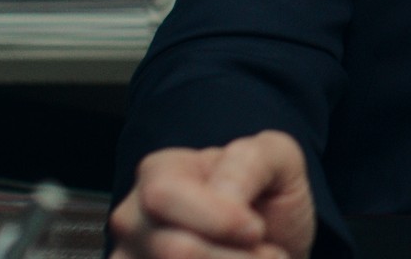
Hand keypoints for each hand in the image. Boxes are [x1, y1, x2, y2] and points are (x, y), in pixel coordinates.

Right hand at [109, 130, 315, 258]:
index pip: (163, 196)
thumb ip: (250, 160)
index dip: (218, 219)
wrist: (275, 248)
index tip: (257, 230)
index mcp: (159, 172)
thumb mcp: (277, 161)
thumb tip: (221, 193)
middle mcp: (133, 220)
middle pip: (174, 250)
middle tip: (267, 253)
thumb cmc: (269, 200)